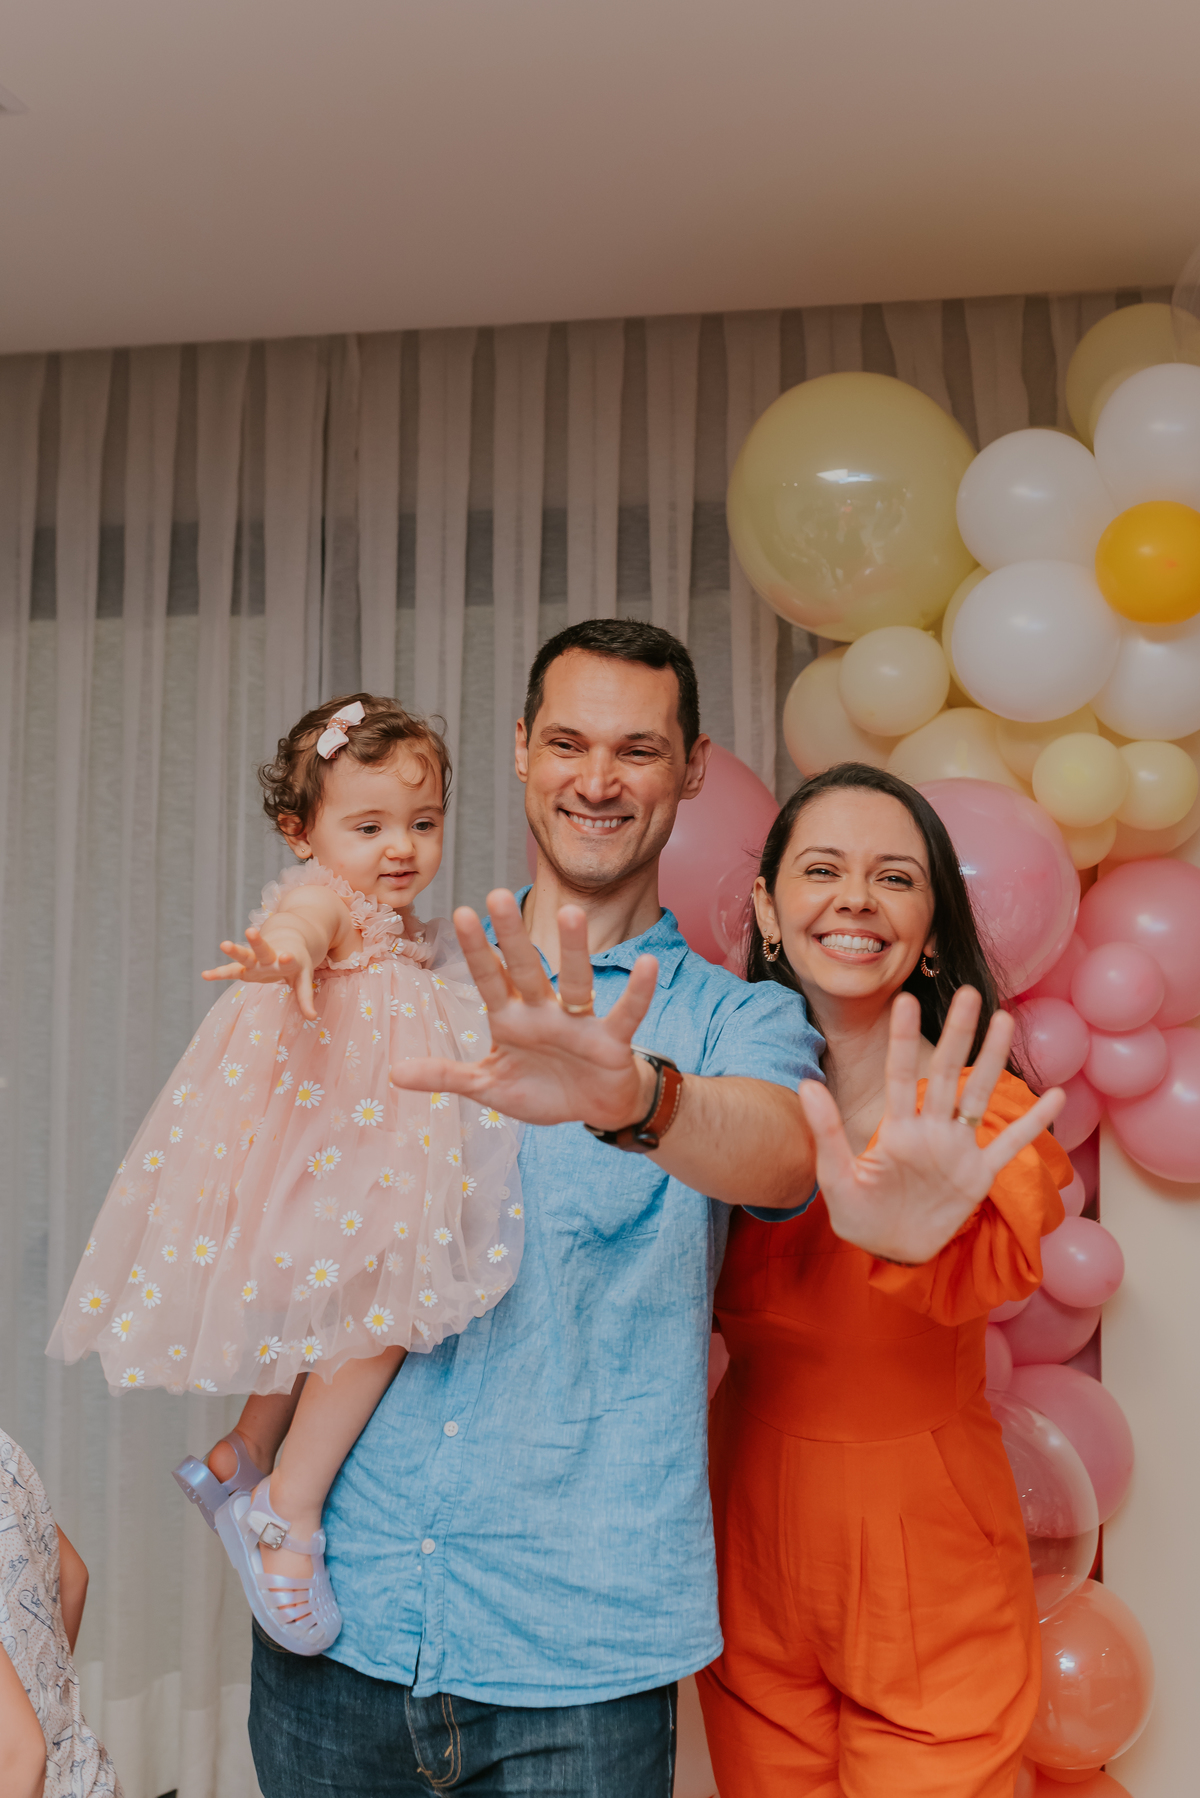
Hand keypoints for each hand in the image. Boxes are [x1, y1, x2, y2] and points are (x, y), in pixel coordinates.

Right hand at [202, 925, 317, 1019]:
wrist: (288, 942)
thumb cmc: (297, 964)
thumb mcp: (304, 978)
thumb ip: (305, 997)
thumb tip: (313, 1018)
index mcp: (288, 959)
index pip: (289, 959)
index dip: (287, 959)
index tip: (286, 956)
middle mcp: (270, 957)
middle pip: (263, 949)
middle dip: (257, 941)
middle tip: (250, 930)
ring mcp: (256, 961)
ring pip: (245, 955)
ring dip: (235, 951)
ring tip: (223, 944)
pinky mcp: (246, 967)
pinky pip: (231, 971)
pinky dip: (219, 973)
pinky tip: (205, 975)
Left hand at [389, 890, 658, 1127]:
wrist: (594, 1107)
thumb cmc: (541, 1089)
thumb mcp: (488, 1087)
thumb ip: (446, 1075)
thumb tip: (393, 1073)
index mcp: (511, 1020)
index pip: (489, 979)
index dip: (476, 950)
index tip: (460, 913)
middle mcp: (543, 1012)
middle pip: (526, 968)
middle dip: (512, 935)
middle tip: (498, 893)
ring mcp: (578, 1023)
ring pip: (576, 981)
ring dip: (575, 950)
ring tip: (572, 912)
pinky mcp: (610, 1040)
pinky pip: (626, 1013)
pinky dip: (638, 992)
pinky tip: (646, 964)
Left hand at [800, 988, 1064, 1264]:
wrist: (887, 1251)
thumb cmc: (858, 1213)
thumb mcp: (835, 1176)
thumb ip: (825, 1131)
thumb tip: (804, 1084)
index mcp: (895, 1127)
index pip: (898, 1075)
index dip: (902, 1039)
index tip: (904, 1000)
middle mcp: (929, 1129)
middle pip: (946, 1073)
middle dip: (957, 1034)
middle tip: (967, 994)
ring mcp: (956, 1149)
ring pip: (978, 1096)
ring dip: (992, 1061)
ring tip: (1005, 1020)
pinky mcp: (978, 1175)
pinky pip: (1009, 1144)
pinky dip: (1033, 1124)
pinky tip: (1056, 1097)